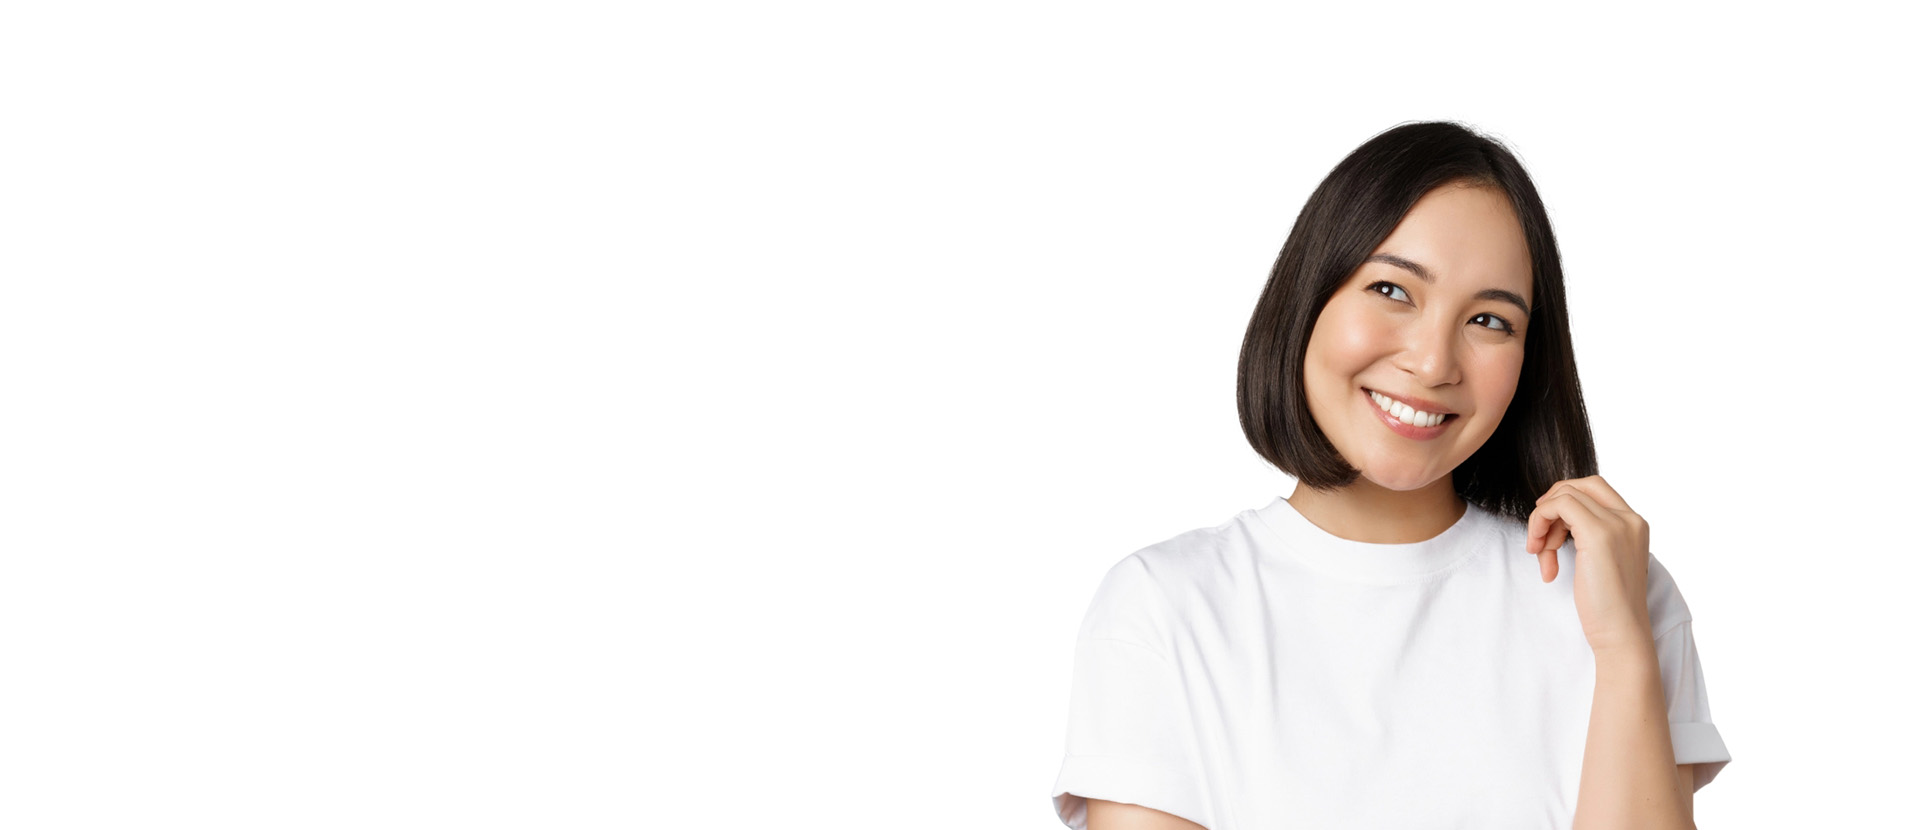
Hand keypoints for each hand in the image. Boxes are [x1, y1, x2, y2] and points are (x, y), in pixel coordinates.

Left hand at [1526, 475, 1653, 653]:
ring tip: (1541, 557)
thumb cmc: (1608, 606)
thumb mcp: (1602, 561)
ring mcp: (1617, 524)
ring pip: (1565, 495)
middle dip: (1551, 507)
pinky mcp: (1598, 534)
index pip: (1594, 489)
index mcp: (1634, 524)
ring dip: (1542, 523)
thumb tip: (1559, 520)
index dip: (1563, 501)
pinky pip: (1558, 506)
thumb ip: (1591, 536)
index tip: (1548, 528)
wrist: (1621, 634)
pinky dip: (1539, 522)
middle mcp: (1630, 519)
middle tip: (1539, 540)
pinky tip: (1540, 553)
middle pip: (1579, 486)